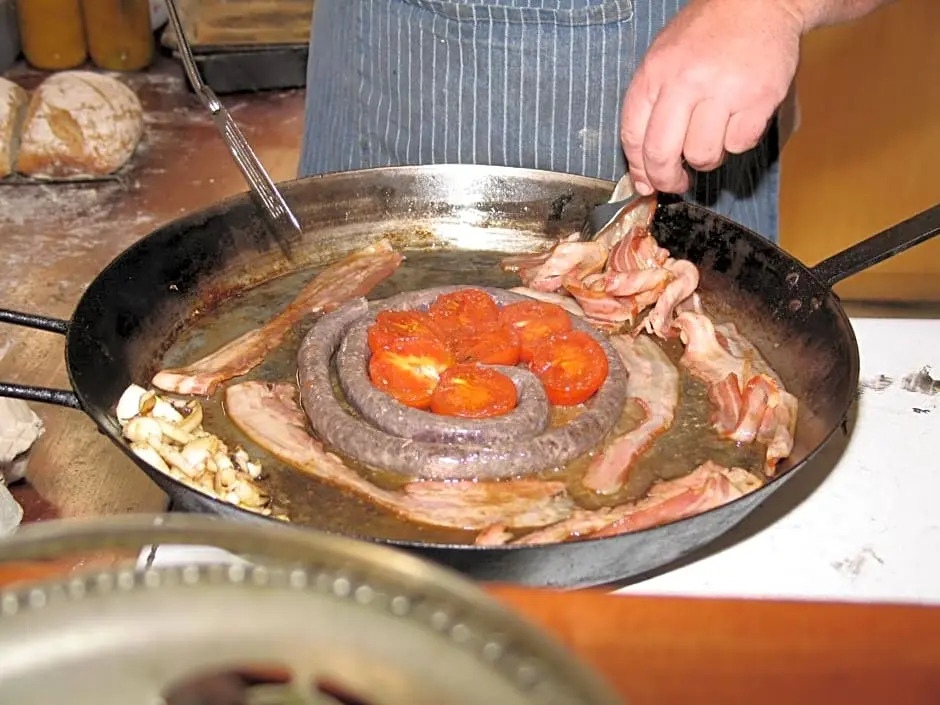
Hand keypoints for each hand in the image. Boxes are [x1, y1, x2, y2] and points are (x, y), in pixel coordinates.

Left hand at [620, 0, 804, 194]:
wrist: (760, 2)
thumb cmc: (708, 34)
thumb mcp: (664, 59)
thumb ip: (650, 110)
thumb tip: (643, 170)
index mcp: (656, 72)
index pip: (633, 136)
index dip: (638, 168)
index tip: (646, 182)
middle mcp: (686, 81)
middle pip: (662, 154)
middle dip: (666, 179)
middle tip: (676, 183)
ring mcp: (724, 90)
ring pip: (702, 156)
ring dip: (706, 158)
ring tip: (713, 136)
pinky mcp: (759, 98)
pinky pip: (739, 145)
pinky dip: (737, 142)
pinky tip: (738, 120)